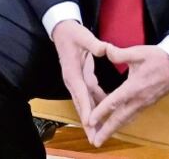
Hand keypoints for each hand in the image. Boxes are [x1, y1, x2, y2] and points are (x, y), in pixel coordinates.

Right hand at [52, 21, 107, 142]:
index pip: (80, 92)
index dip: (86, 107)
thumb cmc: (72, 33)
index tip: (91, 122)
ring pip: (85, 103)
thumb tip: (105, 49)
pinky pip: (89, 96)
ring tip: (100, 133)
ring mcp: (75, 81)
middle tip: (94, 138)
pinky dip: (96, 106)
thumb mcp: (83, 36)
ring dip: (92, 118)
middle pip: (81, 104)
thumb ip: (94, 44)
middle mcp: (72, 80)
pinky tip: (105, 114)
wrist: (62, 30)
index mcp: (72, 71)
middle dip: (88, 122)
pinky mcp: (80, 79)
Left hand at [87, 44, 168, 146]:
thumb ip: (119, 54)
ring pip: (127, 119)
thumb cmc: (159, 58)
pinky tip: (116, 125)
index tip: (90, 121)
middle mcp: (139, 99)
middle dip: (107, 130)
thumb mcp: (138, 52)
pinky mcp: (148, 103)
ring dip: (114, 129)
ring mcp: (145, 103)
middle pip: (120, 118)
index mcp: (134, 87)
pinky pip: (133, 116)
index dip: (101, 112)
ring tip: (102, 137)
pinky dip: (123, 122)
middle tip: (95, 142)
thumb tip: (104, 50)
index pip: (114, 102)